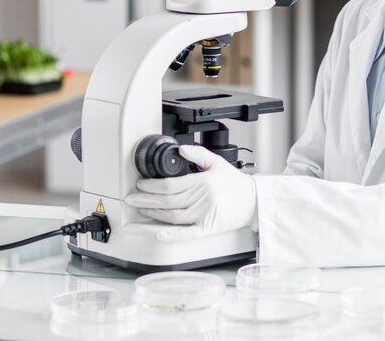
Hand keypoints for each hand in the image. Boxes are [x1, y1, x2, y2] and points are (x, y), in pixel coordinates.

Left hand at [125, 145, 256, 235]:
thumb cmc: (235, 183)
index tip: (141, 184)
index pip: (171, 184)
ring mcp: (205, 215)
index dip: (152, 185)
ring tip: (141, 209)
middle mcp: (203, 198)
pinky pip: (187, 233)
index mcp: (204, 181)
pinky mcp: (208, 229)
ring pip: (173, 216)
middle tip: (131, 198)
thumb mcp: (217, 162)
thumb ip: (198, 154)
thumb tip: (180, 149)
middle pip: (168, 201)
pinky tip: (160, 234)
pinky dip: (172, 235)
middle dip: (146, 199)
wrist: (253, 200)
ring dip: (154, 214)